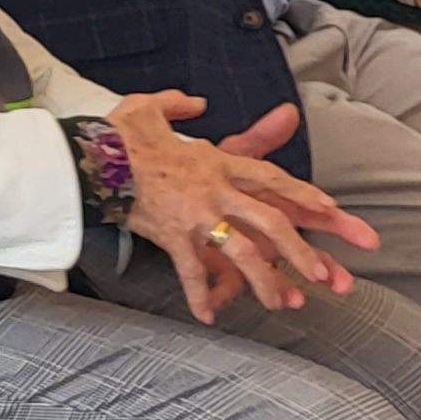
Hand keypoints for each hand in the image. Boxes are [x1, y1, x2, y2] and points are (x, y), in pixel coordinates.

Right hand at [110, 96, 375, 322]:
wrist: (90, 158)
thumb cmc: (119, 134)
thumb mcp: (150, 107)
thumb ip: (178, 104)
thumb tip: (196, 102)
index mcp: (216, 161)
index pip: (270, 177)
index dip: (302, 193)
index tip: (330, 209)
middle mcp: (214, 190)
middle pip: (269, 221)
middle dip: (301, 249)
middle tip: (324, 274)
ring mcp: (195, 216)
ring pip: (242, 252)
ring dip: (266, 280)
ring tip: (283, 304)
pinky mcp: (171, 236)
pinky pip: (190, 271)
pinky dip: (200, 296)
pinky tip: (208, 317)